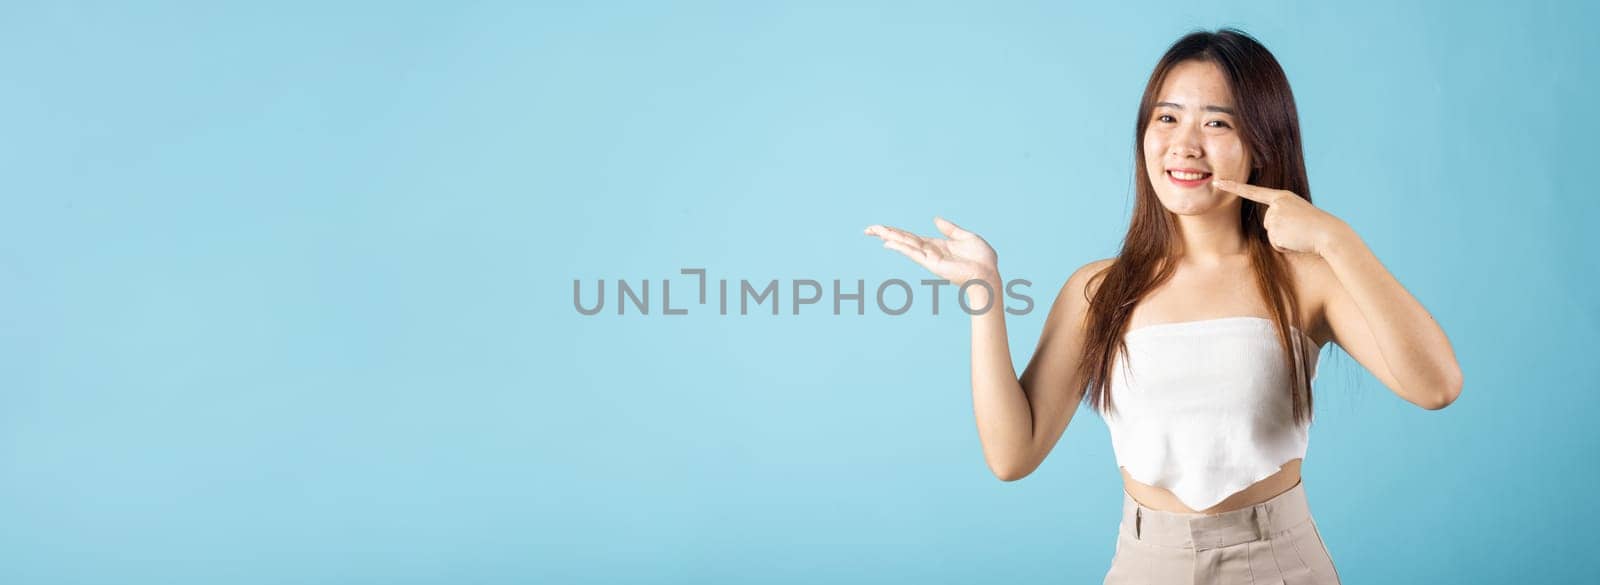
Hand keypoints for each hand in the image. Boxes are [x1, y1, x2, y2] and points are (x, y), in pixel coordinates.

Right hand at [864, 217, 998, 283]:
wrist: (989, 274)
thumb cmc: (982, 259)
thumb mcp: (966, 236)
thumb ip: (950, 229)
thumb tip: (935, 219)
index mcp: (937, 245)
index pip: (912, 237)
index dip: (896, 232)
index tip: (880, 229)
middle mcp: (930, 252)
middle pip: (903, 239)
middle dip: (886, 234)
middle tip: (867, 229)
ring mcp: (930, 258)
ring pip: (905, 244)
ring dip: (889, 237)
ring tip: (872, 231)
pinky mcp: (933, 264)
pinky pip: (914, 252)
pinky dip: (901, 247)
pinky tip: (889, 242)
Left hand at [1213, 179, 1350, 256]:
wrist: (1329, 233)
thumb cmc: (1317, 227)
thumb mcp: (1299, 215)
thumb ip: (1283, 216)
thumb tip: (1273, 228)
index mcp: (1282, 196)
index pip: (1254, 192)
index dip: (1234, 187)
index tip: (1218, 182)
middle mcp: (1276, 204)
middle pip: (1267, 224)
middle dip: (1281, 231)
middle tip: (1300, 229)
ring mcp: (1275, 216)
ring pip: (1271, 234)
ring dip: (1284, 239)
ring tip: (1300, 234)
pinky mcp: (1275, 230)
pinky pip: (1276, 244)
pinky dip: (1286, 246)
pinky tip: (1298, 241)